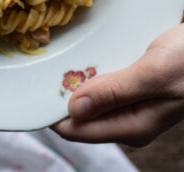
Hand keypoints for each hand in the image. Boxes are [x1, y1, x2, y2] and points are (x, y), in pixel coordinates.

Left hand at [52, 13, 183, 146]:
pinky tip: (80, 53)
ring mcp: (127, 101)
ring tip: (57, 57)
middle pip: (77, 113)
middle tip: (42, 66)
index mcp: (131, 126)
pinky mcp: (129, 83)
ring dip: (72, 78)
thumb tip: (73, 110)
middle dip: (59, 93)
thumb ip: (113, 92)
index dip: (51, 112)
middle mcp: (126, 118)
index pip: (76, 130)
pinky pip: (98, 79)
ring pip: (86, 95)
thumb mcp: (152, 75)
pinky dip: (86, 68)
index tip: (31, 88)